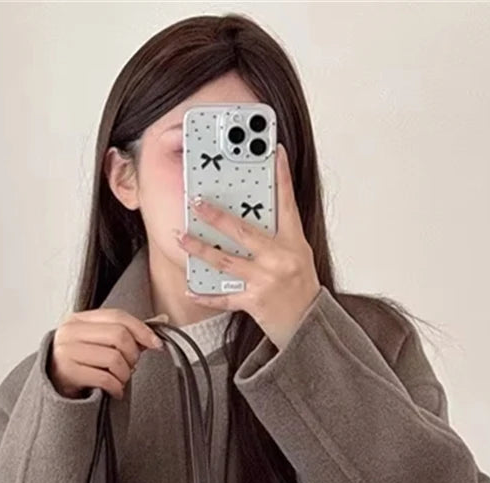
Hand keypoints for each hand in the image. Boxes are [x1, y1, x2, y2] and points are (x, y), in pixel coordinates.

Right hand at [48, 307, 164, 399]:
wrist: (54, 389)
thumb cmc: (81, 365)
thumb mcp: (99, 344)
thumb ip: (126, 333)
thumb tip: (161, 320)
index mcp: (79, 320)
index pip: (118, 316)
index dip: (142, 330)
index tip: (156, 345)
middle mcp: (70, 332)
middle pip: (119, 336)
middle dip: (133, 355)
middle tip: (132, 367)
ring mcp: (66, 351)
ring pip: (114, 358)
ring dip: (125, 374)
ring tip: (121, 380)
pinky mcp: (67, 372)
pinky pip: (104, 378)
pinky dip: (116, 387)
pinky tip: (115, 390)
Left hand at [175, 143, 320, 349]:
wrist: (308, 324)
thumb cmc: (301, 286)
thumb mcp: (298, 253)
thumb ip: (277, 234)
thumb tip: (253, 212)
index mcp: (293, 242)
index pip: (287, 203)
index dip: (281, 176)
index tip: (274, 151)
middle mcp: (279, 259)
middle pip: (243, 232)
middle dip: (216, 216)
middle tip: (196, 202)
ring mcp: (265, 281)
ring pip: (225, 261)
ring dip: (200, 249)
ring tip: (181, 238)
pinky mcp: (254, 302)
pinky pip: (224, 297)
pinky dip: (205, 294)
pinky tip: (190, 287)